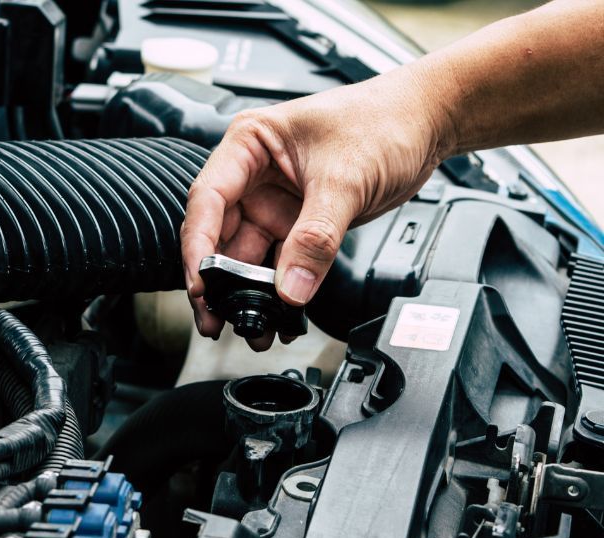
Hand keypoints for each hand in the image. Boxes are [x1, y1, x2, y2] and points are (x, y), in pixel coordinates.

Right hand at [181, 66, 450, 350]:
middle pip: (220, 234)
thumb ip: (316, 237)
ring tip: (251, 326)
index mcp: (250, 143)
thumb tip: (290, 286)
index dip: (199, 244)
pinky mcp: (297, 222)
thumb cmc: (384, 119)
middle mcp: (254, 174)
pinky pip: (279, 262)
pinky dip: (278, 290)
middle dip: (217, 281)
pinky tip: (280, 314)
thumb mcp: (346, 178)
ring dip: (247, 293)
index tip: (202, 282)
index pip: (208, 198)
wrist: (427, 123)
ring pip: (247, 256)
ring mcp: (274, 201)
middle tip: (216, 318)